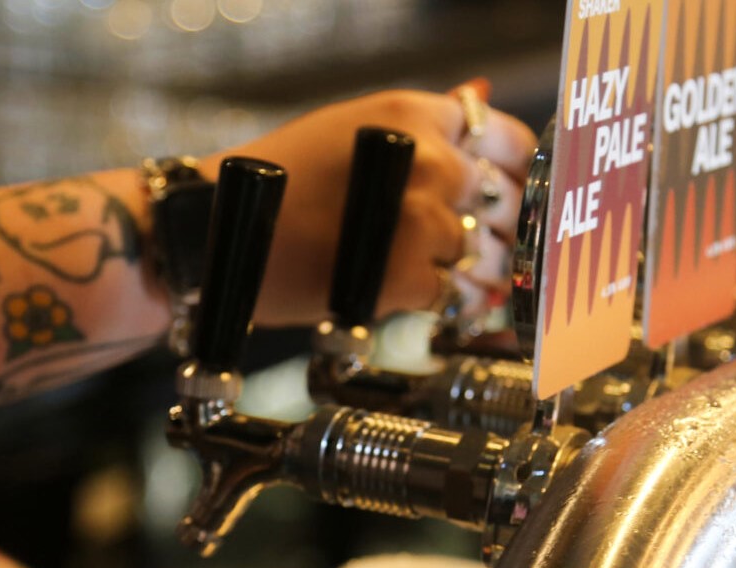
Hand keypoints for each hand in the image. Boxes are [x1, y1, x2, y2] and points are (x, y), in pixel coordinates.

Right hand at [199, 83, 537, 326]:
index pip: (509, 139)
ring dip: (477, 270)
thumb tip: (483, 96)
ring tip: (446, 271)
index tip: (516, 194)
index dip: (520, 172)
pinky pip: (458, 297)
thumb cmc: (281, 179)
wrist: (215, 231)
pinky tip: (430, 296)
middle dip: (496, 228)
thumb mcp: (354, 128)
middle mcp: (427, 162)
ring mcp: (419, 221)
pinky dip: (451, 303)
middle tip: (477, 243)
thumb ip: (426, 121)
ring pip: (487, 254)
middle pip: (504, 202)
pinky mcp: (405, 278)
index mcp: (414, 115)